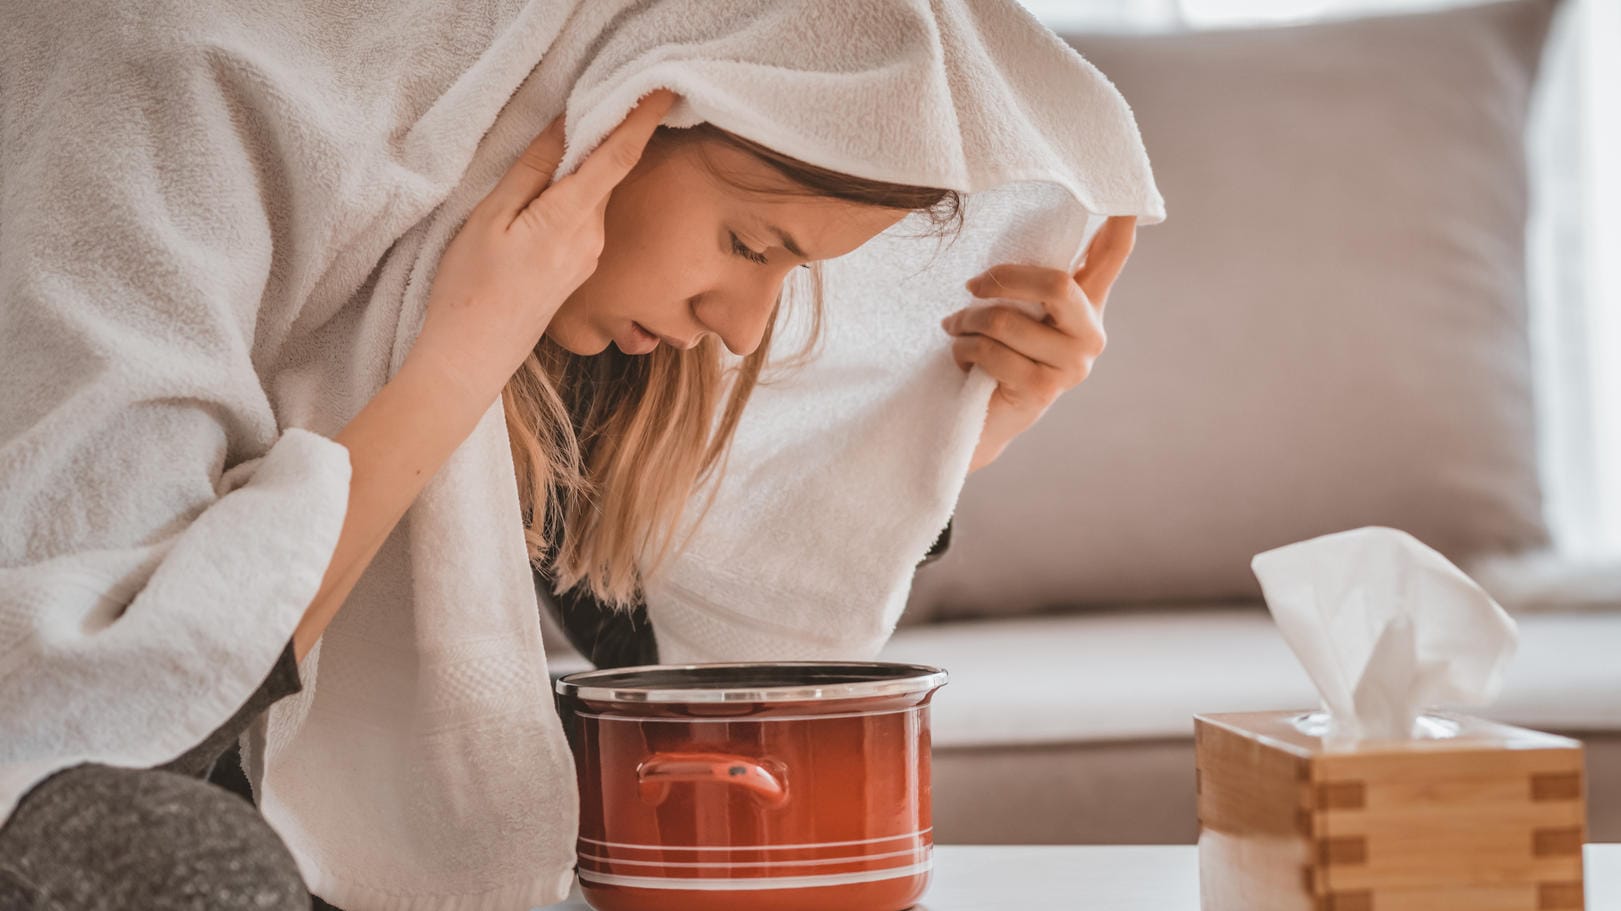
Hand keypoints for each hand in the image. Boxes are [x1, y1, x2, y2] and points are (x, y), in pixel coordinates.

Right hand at [408, 89, 678, 406]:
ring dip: (588, 166)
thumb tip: (564, 127)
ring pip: (596, 195)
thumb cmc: (471, 287)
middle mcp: (593, 238)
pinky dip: (578, 194)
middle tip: (599, 97)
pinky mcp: (580, 270)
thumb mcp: (491, 218)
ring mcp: (589, 257)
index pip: (618, 156)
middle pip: (609, 172)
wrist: (473, 357)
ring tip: (568, 140)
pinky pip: (586, 217)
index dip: (643, 118)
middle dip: (608, 135)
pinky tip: (552, 191)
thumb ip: (532, 171)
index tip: (664, 89)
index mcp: (571, 219)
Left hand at [943, 215, 1137, 472]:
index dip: (1121, 225)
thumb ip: (1028, 284)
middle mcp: (1091, 334)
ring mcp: (1071, 366)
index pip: (1112, 258)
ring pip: (1006, 320)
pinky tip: (962, 356)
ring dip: (966, 321)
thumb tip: (1015, 236)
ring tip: (955, 327)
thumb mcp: (1017, 312)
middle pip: (1056, 284)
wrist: (985, 419)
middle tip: (970, 284)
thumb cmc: (998, 354)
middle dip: (1003, 278)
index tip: (1128, 195)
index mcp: (1088, 305)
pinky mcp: (1043, 389)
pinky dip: (964, 349)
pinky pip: (991, 351)